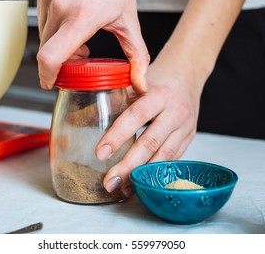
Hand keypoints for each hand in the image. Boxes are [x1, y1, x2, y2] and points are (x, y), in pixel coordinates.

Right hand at [37, 0, 148, 92]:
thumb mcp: (129, 20)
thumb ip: (136, 55)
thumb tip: (140, 82)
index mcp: (81, 18)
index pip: (50, 56)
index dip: (47, 75)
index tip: (51, 83)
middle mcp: (60, 7)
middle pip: (47, 51)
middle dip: (60, 63)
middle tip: (79, 62)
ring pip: (44, 38)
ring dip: (58, 48)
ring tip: (80, 43)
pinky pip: (43, 23)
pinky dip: (54, 33)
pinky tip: (73, 29)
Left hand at [97, 59, 202, 196]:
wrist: (186, 77)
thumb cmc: (155, 81)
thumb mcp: (134, 83)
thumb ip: (108, 99)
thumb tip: (75, 120)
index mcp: (158, 94)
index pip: (136, 116)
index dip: (118, 135)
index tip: (100, 153)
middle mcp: (175, 111)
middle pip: (151, 142)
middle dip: (129, 165)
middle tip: (109, 181)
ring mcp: (185, 128)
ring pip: (163, 157)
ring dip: (142, 175)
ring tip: (122, 188)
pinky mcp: (188, 140)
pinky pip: (172, 161)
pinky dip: (155, 173)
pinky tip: (140, 183)